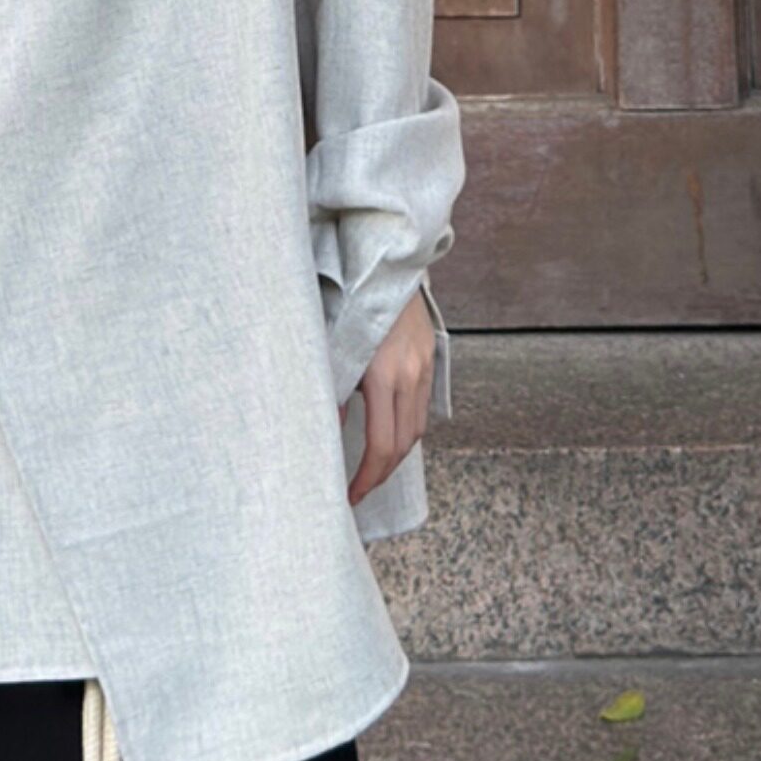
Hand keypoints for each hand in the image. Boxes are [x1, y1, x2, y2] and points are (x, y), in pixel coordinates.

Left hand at [343, 286, 432, 505]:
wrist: (386, 264)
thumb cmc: (348, 302)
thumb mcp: (332, 349)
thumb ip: (331, 392)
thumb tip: (329, 431)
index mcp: (384, 375)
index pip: (382, 445)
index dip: (368, 478)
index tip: (351, 496)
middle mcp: (411, 374)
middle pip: (404, 444)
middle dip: (381, 474)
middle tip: (359, 490)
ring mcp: (425, 366)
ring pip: (417, 428)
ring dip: (396, 454)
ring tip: (372, 468)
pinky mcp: (430, 358)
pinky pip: (422, 406)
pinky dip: (407, 428)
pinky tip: (389, 434)